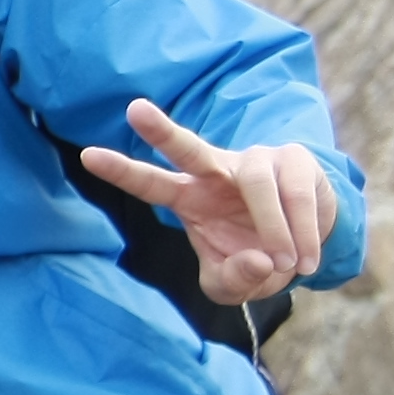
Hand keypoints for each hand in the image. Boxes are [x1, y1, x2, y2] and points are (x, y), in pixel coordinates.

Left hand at [79, 99, 339, 303]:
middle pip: (188, 147)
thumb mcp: (235, 285)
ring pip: (257, 184)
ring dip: (274, 230)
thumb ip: (235, 281)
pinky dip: (303, 233)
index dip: (122, 172)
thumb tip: (258, 260)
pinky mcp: (296, 162)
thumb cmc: (256, 259)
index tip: (87, 156)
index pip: (152, 183)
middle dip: (161, 131)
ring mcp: (256, 161)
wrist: (306, 243)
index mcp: (190, 197)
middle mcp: (216, 171)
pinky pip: (296, 195)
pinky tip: (305, 260)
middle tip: (133, 109)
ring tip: (286, 265)